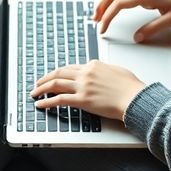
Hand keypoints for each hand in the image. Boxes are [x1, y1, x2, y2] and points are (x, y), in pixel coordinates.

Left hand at [31, 61, 146, 119]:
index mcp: (93, 65)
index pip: (71, 68)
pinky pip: (59, 100)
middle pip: (59, 73)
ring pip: (55, 84)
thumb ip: (104, 70)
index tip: (54, 77)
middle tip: (38, 83)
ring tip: (35, 93)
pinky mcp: (82, 100)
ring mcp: (83, 86)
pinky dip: (47, 102)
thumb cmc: (130, 87)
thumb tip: (100, 73)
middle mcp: (85, 73)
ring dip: (42, 88)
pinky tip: (41, 104)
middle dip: (46, 78)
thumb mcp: (116, 70)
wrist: (135, 97)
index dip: (60, 73)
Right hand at [94, 0, 170, 41]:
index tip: (103, 29)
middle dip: (101, 6)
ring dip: (107, 2)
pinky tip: (114, 9)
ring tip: (100, 16)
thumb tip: (137, 38)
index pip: (119, 4)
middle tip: (95, 21)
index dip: (108, 17)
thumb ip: (153, 29)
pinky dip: (115, 0)